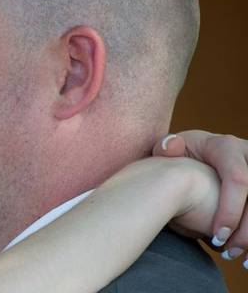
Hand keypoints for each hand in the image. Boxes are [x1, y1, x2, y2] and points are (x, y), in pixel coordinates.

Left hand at [154, 129, 247, 261]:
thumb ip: (164, 149)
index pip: (238, 178)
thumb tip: (170, 145)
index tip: (217, 236)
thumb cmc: (179, 156)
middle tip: (227, 251)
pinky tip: (247, 258)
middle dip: (245, 229)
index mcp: (225, 146)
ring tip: (235, 256)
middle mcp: (246, 155)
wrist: (195, 159)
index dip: (231, 210)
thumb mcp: (170, 150)